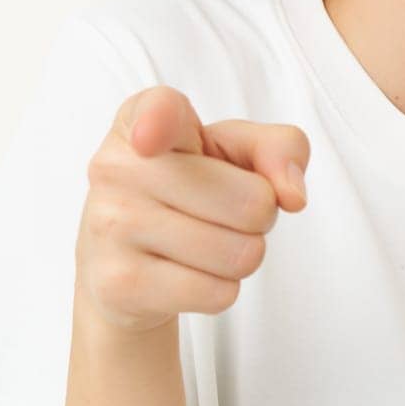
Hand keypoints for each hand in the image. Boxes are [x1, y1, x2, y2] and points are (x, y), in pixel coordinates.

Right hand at [75, 85, 310, 331]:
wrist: (123, 257)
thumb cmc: (189, 186)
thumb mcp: (234, 149)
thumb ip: (279, 147)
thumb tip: (293, 195)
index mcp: (142, 120)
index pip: (156, 112)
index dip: (159, 121)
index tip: (151, 137)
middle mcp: (116, 167)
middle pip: (251, 203)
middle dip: (259, 215)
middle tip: (222, 211)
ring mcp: (111, 226)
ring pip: (240, 254)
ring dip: (242, 254)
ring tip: (206, 240)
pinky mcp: (119, 285)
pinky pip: (218, 294)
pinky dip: (221, 289)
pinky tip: (188, 272)